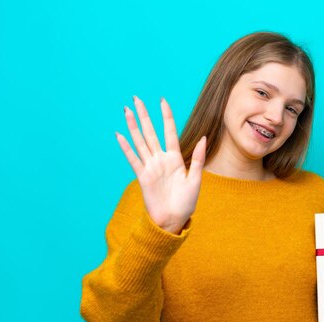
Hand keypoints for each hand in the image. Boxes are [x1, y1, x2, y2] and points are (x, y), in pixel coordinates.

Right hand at [115, 96, 206, 234]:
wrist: (173, 220)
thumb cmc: (186, 203)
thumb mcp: (196, 179)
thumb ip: (198, 158)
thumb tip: (204, 138)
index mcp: (175, 159)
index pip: (169, 132)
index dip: (166, 116)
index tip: (162, 100)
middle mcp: (161, 160)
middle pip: (151, 132)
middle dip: (144, 115)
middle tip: (136, 98)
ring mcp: (150, 167)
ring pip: (140, 142)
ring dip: (133, 126)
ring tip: (127, 111)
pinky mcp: (142, 177)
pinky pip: (133, 159)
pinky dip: (126, 147)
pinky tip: (119, 135)